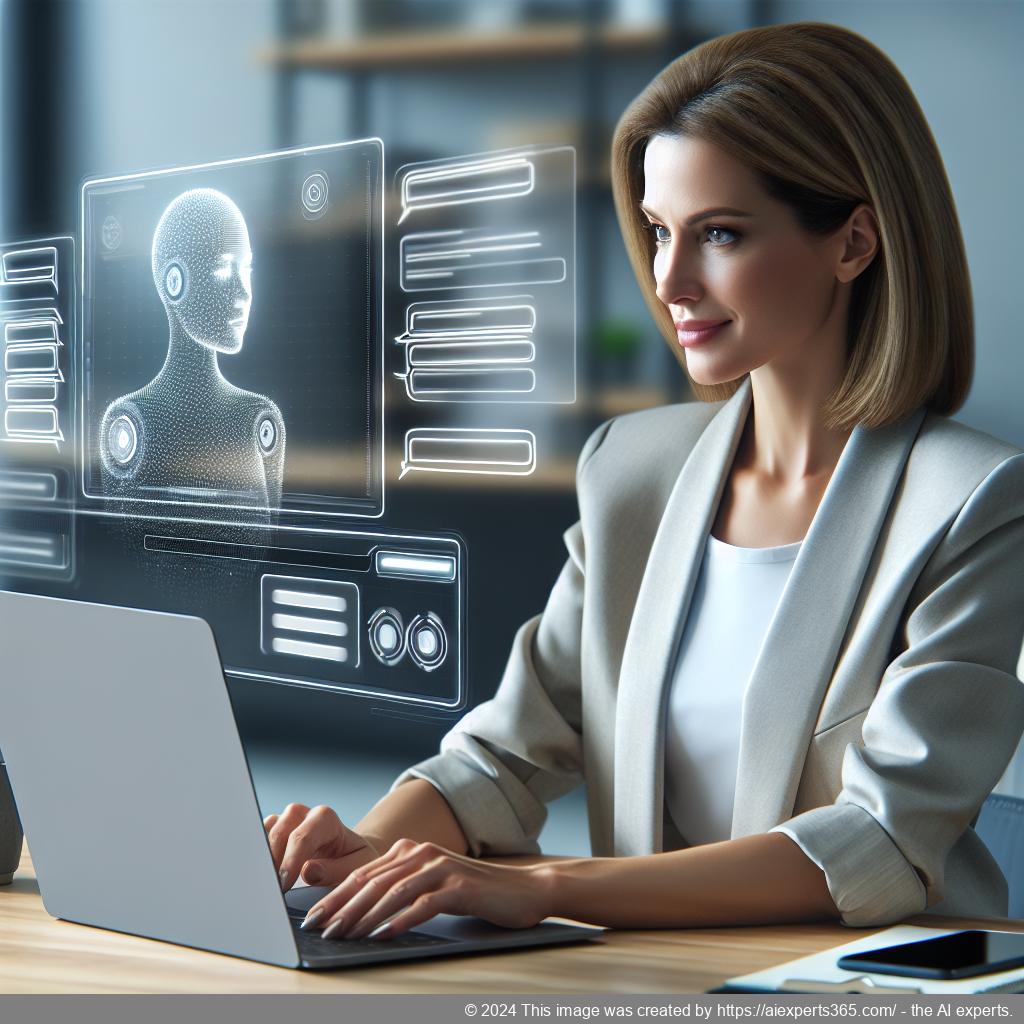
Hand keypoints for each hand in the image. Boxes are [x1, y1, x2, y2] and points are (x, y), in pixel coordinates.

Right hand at [263, 802, 381, 890]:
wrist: (348, 853)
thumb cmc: (353, 859)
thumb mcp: (355, 867)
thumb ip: (334, 870)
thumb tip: (307, 871)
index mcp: (326, 819)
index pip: (303, 837)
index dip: (290, 862)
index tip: (284, 886)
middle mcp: (303, 814)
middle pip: (280, 832)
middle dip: (273, 862)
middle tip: (272, 889)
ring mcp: (286, 820)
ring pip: (265, 833)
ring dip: (263, 859)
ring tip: (266, 884)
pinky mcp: (273, 830)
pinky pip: (257, 837)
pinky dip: (258, 857)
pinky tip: (262, 876)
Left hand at [300, 838, 553, 940]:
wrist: (525, 889)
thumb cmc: (476, 892)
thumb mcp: (433, 884)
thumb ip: (402, 889)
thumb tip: (360, 912)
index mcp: (412, 850)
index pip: (364, 874)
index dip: (335, 895)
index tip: (312, 917)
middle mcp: (423, 853)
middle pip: (373, 881)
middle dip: (341, 906)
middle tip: (319, 929)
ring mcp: (442, 868)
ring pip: (393, 891)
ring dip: (364, 915)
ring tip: (344, 935)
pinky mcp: (460, 886)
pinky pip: (424, 903)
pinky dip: (401, 919)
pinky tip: (384, 933)